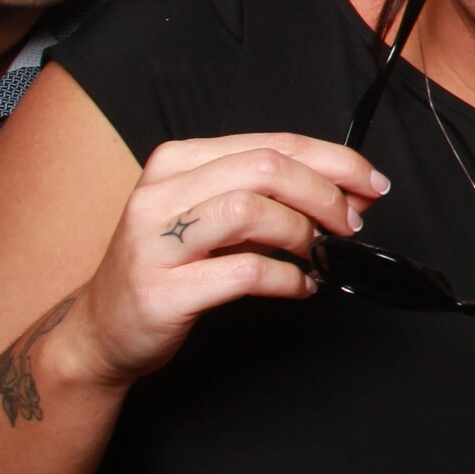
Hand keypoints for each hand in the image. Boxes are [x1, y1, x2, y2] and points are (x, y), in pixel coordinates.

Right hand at [76, 133, 387, 385]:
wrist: (103, 330)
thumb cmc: (169, 268)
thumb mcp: (215, 217)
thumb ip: (274, 197)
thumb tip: (352, 192)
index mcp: (177, 162)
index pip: (272, 143)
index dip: (334, 161)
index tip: (371, 183)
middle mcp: (161, 193)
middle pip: (265, 169)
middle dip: (324, 193)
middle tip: (350, 222)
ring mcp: (156, 242)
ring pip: (250, 210)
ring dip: (302, 231)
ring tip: (318, 253)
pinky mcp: (162, 290)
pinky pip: (243, 272)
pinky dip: (287, 277)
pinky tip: (300, 285)